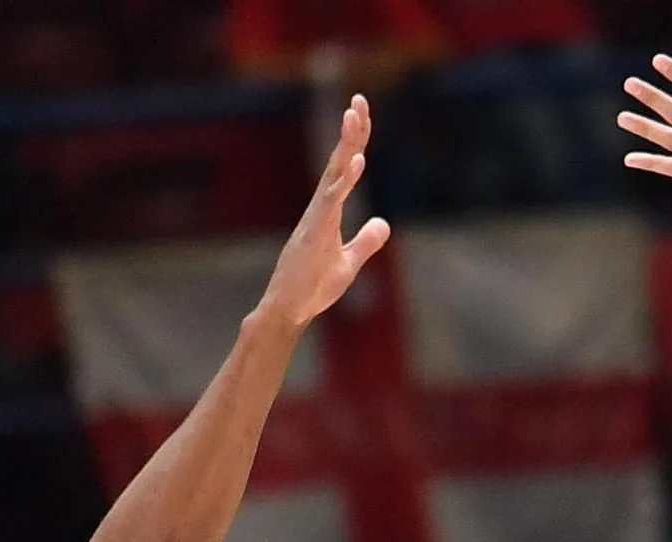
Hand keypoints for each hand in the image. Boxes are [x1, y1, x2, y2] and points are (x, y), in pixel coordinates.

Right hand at [256, 95, 393, 331]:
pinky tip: (357, 160)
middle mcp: (321, 207)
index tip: (362, 112)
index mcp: (328, 210)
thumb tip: (382, 223)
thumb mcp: (348, 263)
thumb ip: (366, 242)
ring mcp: (316, 217)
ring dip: (345, 144)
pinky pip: (332, 200)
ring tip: (354, 116)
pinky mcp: (314, 232)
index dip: (355, 140)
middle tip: (358, 100)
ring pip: (333, 172)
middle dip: (350, 130)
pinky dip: (346, 179)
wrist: (289, 311)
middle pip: (339, 160)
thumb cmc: (312, 288)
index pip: (345, 167)